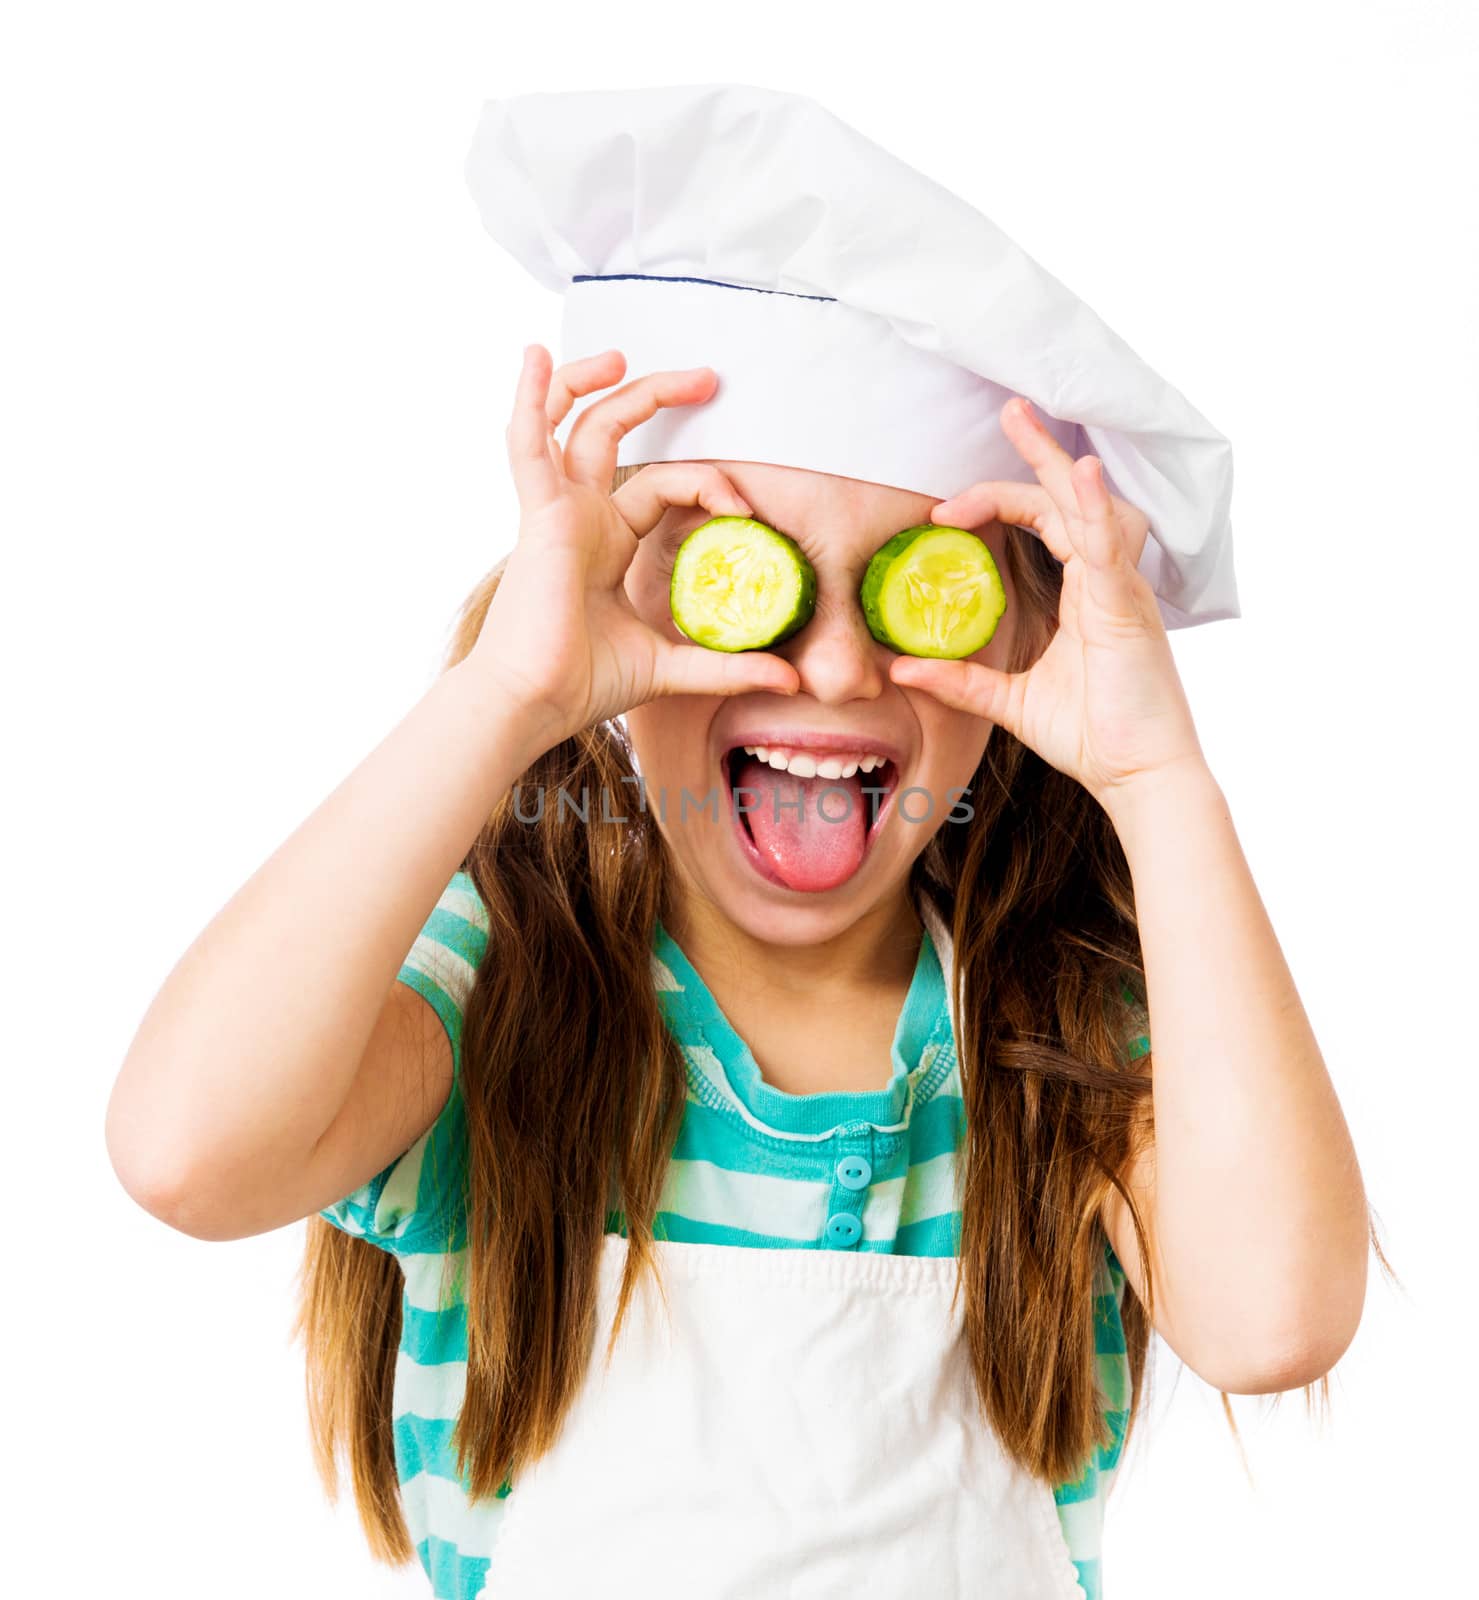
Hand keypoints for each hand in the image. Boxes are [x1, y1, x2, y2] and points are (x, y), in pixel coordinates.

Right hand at [466, 345, 799, 744]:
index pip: (662, 485)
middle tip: (709, 379)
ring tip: (626, 355)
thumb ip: (728, 665)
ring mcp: (556, 510)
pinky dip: (531, 398)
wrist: (534, 704)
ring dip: (597, 382)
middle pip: (616, 432)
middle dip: (659, 397)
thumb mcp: (673, 667)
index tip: (748, 513)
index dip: (709, 485)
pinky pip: (529, 443)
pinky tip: (536, 356)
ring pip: (574, 424)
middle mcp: (581, 515)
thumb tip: (790, 678)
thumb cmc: (583, 685)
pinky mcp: (539, 515)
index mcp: (607, 540)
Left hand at [887, 396, 1207, 810]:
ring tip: (1026, 423)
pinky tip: (1079, 476)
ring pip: (1092, 508)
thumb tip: (900, 669)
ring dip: (1059, 466)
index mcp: (1083, 593)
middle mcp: (1104, 581)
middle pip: (1069, 497)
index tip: (944, 513)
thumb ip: (959, 681)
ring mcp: (1119, 591)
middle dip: (1037, 451)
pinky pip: (1110, 549)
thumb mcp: (1010, 703)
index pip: (1044, 521)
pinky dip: (1093, 509)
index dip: (997, 502)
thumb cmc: (1093, 735)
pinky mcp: (1127, 610)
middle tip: (1008, 409)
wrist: (1139, 776)